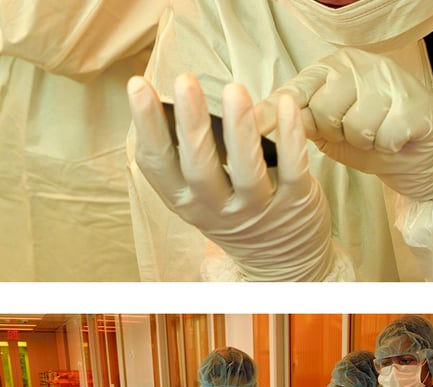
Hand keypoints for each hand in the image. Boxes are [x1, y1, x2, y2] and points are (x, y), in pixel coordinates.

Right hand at [127, 74, 339, 280]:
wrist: (282, 260)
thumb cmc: (234, 209)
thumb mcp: (199, 194)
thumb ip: (184, 158)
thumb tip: (169, 100)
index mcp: (186, 201)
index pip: (159, 165)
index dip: (147, 126)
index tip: (137, 85)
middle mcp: (218, 210)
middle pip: (200, 169)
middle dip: (191, 125)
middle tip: (184, 80)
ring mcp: (258, 209)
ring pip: (247, 172)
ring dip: (240, 130)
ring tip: (234, 90)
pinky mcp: (295, 203)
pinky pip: (292, 169)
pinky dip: (290, 137)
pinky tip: (287, 104)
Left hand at [254, 48, 432, 200]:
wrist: (419, 156)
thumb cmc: (371, 140)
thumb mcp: (327, 132)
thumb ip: (300, 123)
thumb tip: (257, 129)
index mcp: (331, 70)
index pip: (296, 90)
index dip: (273, 112)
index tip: (250, 128)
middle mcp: (359, 66)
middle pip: (324, 107)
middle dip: (335, 131)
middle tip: (353, 132)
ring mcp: (389, 80)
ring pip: (356, 123)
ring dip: (364, 140)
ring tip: (376, 135)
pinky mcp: (414, 103)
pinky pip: (384, 133)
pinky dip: (388, 145)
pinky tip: (396, 138)